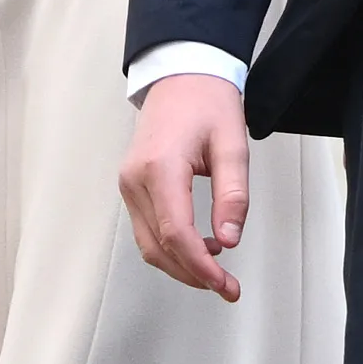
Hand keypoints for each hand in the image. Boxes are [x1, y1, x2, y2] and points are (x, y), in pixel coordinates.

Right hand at [118, 72, 249, 301]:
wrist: (181, 76)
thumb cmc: (207, 102)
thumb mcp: (233, 145)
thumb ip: (233, 195)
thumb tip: (230, 239)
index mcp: (160, 167)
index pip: (176, 234)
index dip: (200, 267)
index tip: (224, 284)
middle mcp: (136, 179)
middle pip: (158, 247)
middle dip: (192, 275)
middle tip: (226, 288)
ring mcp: (129, 184)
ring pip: (148, 245)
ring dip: (180, 265)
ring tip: (216, 273)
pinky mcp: (132, 186)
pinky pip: (146, 230)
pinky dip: (170, 248)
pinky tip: (199, 249)